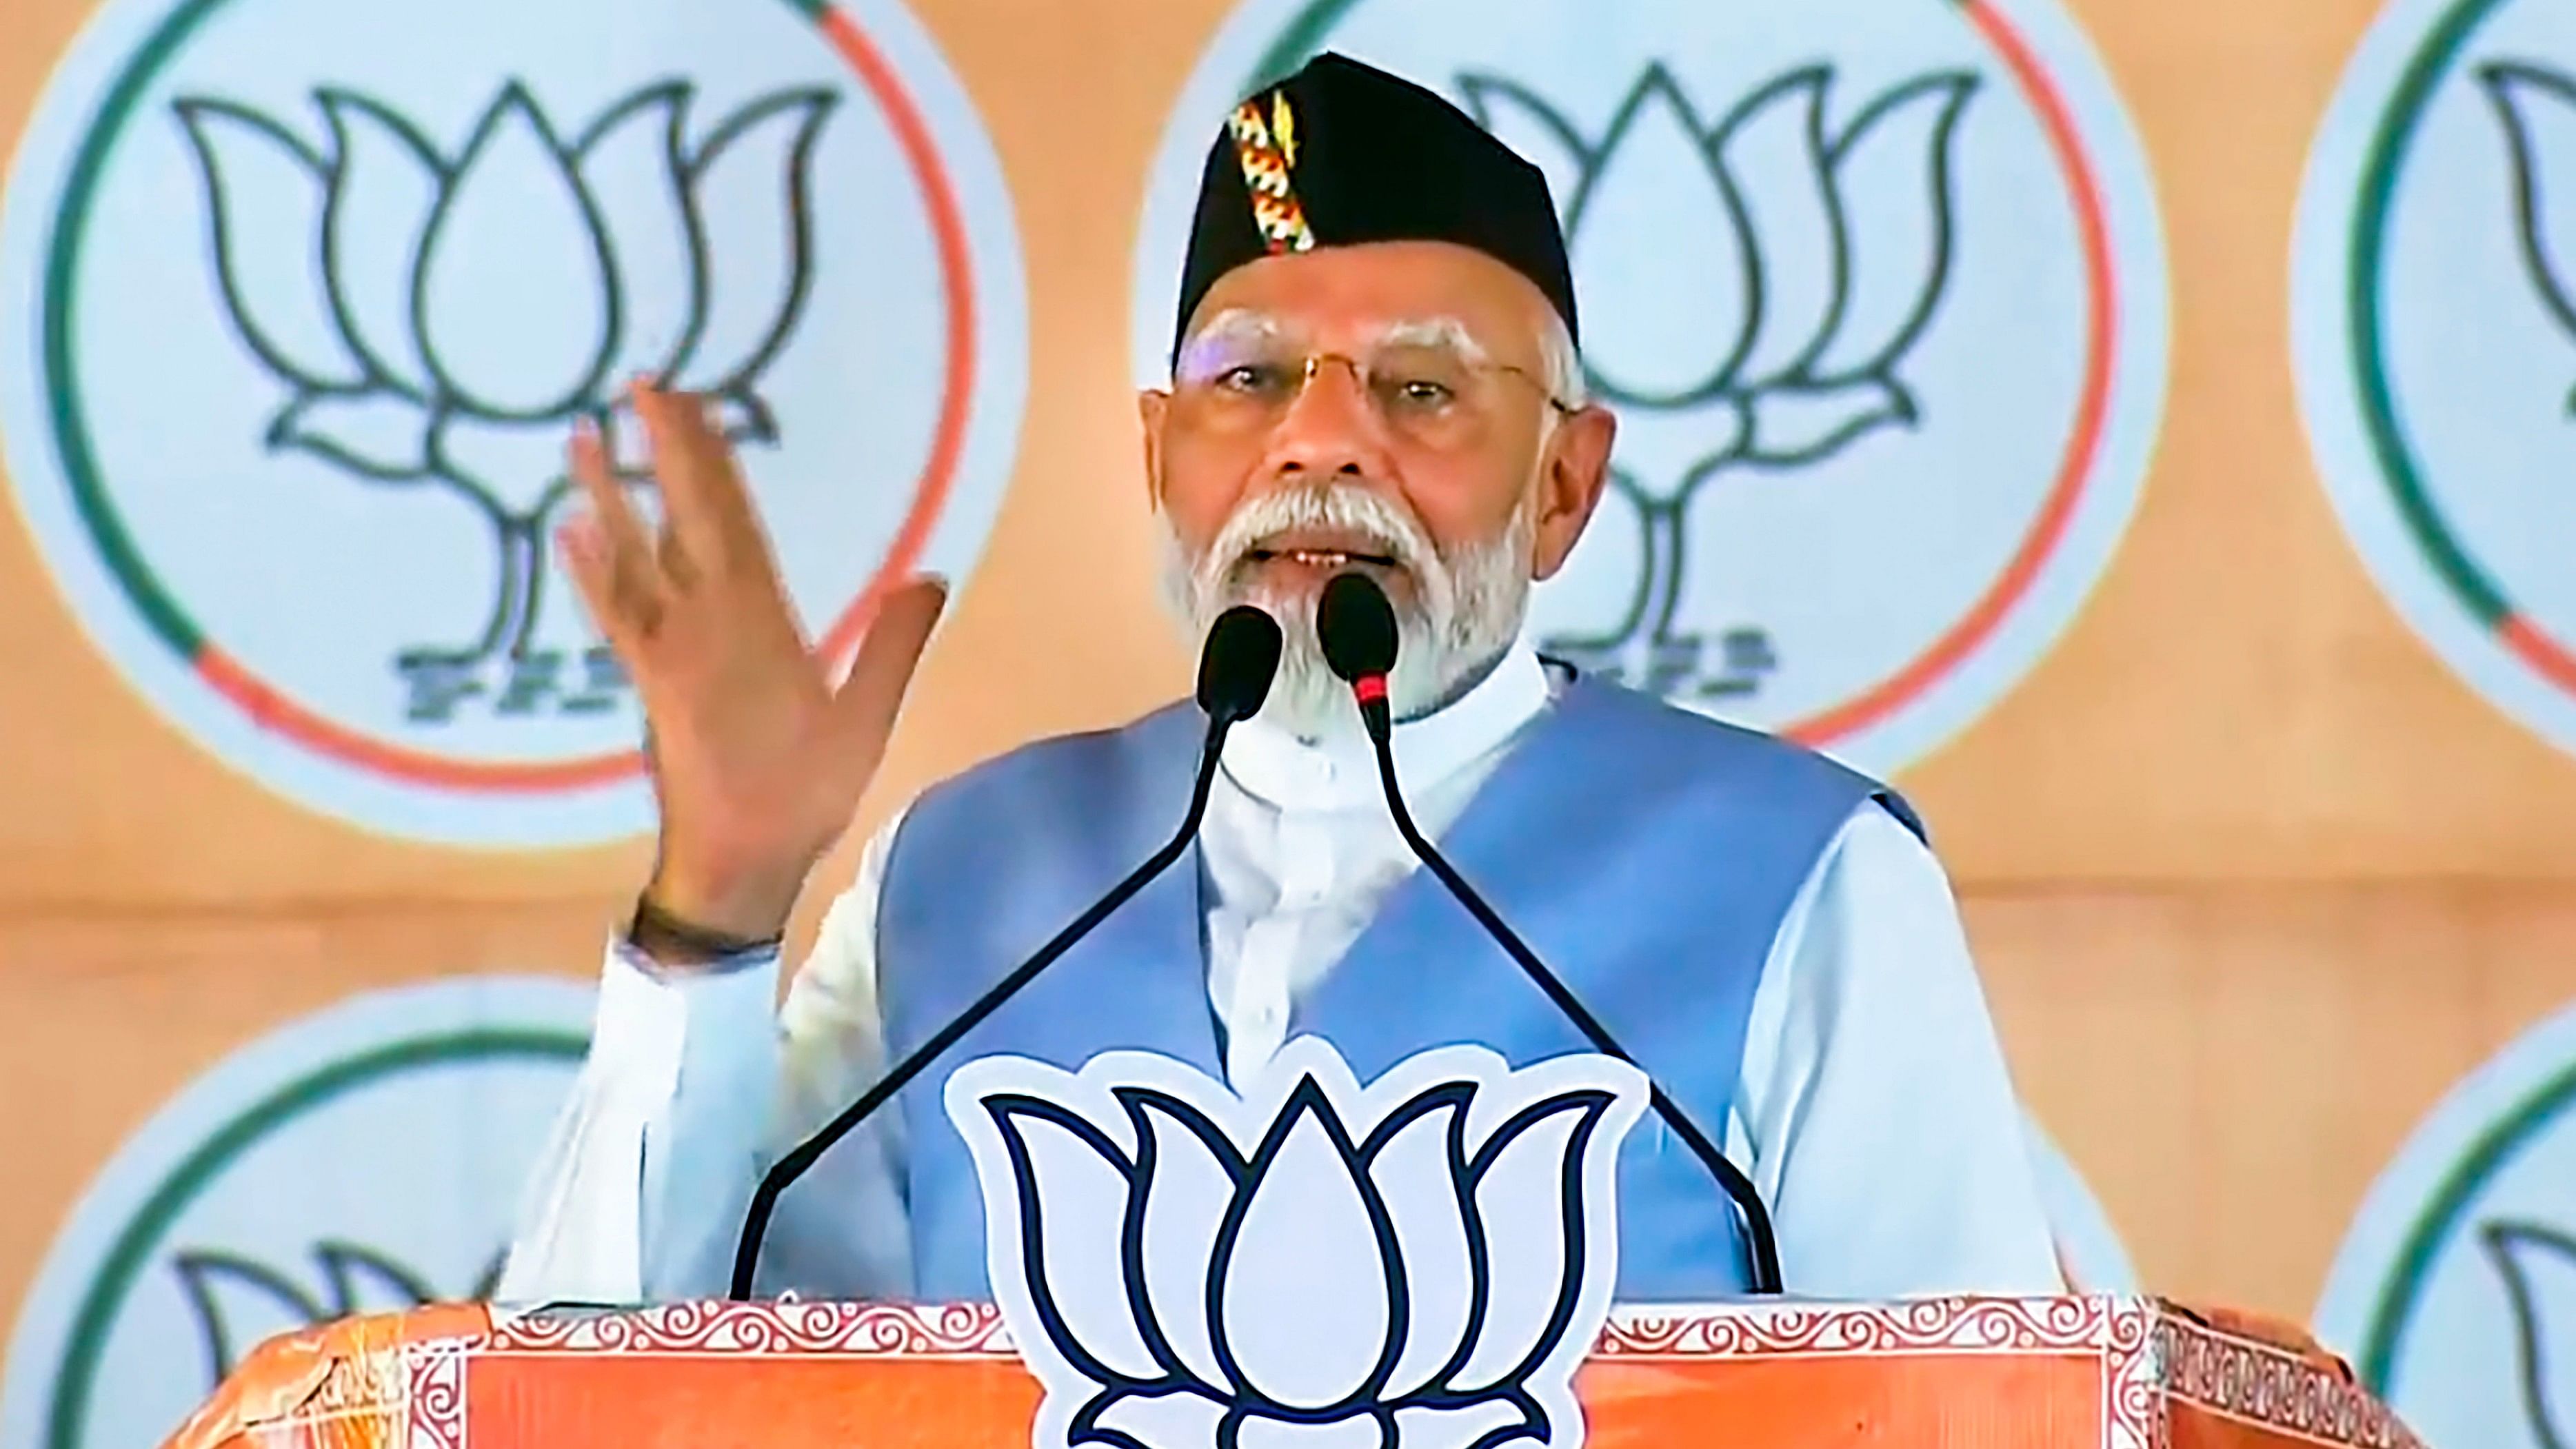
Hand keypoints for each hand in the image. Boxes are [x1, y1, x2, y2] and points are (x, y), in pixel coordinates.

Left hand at [557, 380, 945, 947]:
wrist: (729, 862)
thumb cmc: (802, 795)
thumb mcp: (865, 725)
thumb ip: (895, 648)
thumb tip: (931, 576)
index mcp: (756, 623)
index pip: (728, 517)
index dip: (705, 453)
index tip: (688, 396)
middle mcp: (700, 622)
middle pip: (679, 518)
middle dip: (660, 448)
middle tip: (639, 382)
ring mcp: (664, 649)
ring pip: (631, 555)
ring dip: (606, 492)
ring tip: (581, 436)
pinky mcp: (645, 677)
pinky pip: (612, 611)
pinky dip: (590, 568)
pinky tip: (570, 532)